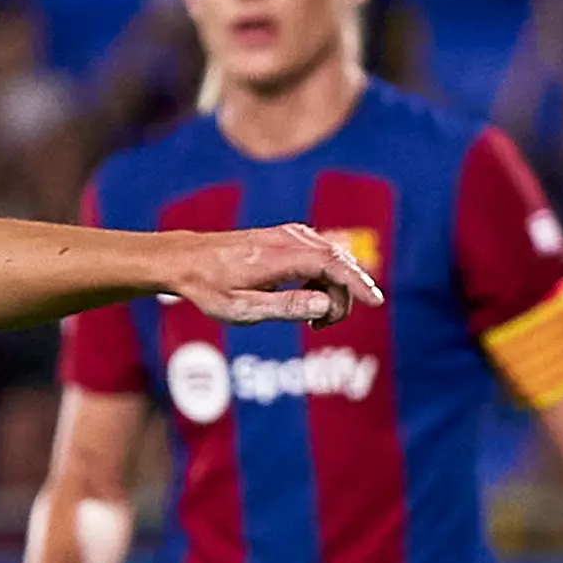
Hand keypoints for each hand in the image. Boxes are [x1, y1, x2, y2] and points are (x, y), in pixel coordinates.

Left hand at [166, 224, 384, 329]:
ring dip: (334, 291)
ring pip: (333, 260)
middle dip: (343, 298)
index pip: (331, 264)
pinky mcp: (290, 237)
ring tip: (312, 322)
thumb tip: (325, 305)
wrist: (186, 259)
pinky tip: (309, 300)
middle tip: (321, 328)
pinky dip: (325, 280)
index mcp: (277, 256)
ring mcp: (290, 234)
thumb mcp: (241, 309)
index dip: (357, 283)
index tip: (376, 302)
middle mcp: (288, 238)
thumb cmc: (209, 288)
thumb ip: (284, 308)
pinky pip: (322, 257)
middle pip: (338, 263)